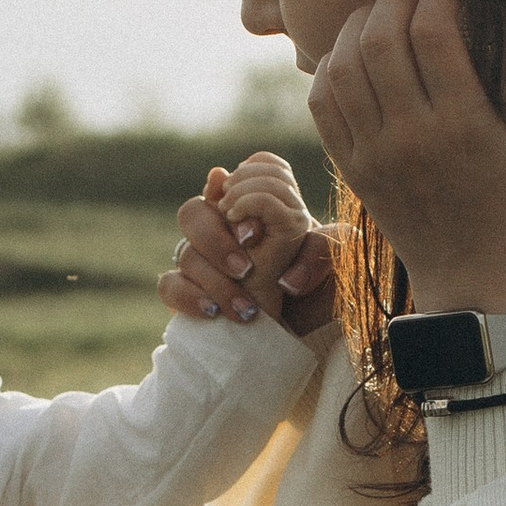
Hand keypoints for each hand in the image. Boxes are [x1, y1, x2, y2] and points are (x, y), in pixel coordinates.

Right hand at [157, 155, 335, 336]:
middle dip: (217, 239)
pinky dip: (189, 297)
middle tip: (245, 268)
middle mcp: (224, 226)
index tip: (257, 230)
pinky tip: (213, 312)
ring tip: (245, 307)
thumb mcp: (335, 264)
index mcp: (259, 207)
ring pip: (184, 251)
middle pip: (195, 209)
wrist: (303, 331)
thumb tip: (281, 259)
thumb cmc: (319, 289)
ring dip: (214, 279)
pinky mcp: (188, 290)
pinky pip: (169, 284)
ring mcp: (202, 258)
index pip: (241, 175)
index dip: (244, 191)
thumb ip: (325, 244)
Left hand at [307, 0, 505, 313]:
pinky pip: (321, 103)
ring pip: (342, 67)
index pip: (433, 34)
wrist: (476, 280)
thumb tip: (473, 33)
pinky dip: (329, 67)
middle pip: (380, 40)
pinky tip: (352, 54)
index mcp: (464, 126)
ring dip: (357, 26)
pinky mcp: (352, 169)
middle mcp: (412, 137)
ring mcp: (374, 154)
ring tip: (378, 14)